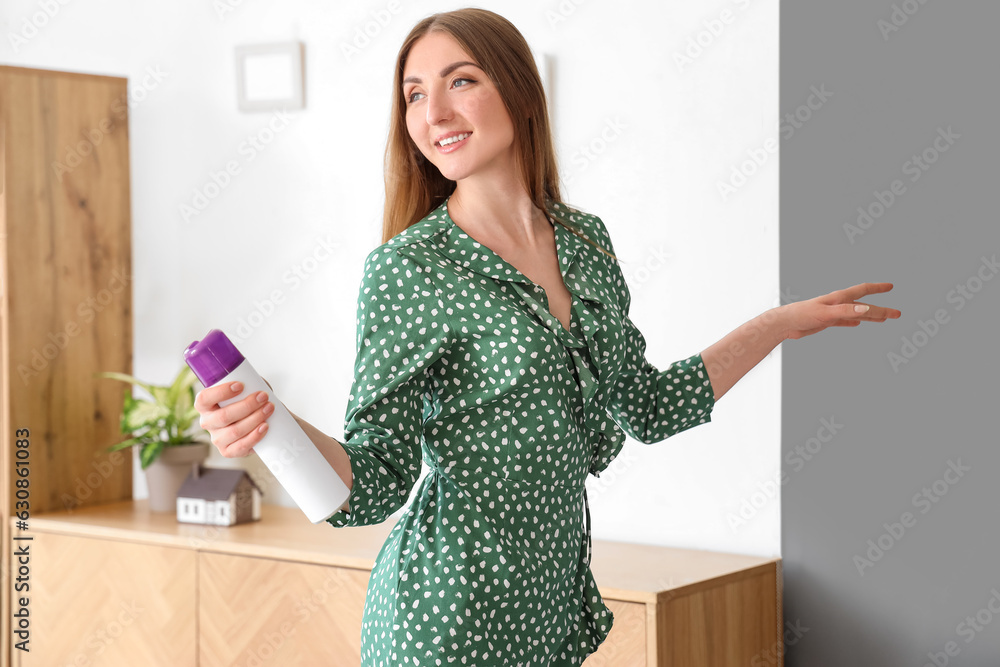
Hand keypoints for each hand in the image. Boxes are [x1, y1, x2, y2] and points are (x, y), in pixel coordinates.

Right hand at [194, 381, 274, 456]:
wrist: (260, 422)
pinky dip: (254, 436)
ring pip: (235, 431)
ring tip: (269, 409)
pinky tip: (264, 426)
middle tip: (263, 396)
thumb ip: (247, 381)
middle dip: (247, 405)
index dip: (221, 392)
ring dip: (255, 419)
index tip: (241, 385)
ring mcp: (217, 439)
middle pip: (223, 416)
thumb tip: (257, 380)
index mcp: (204, 405)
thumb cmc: (248, 402)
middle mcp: (207, 423)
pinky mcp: (228, 451)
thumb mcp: (244, 389)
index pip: (204, 399)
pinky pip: (240, 447)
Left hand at [778, 282, 901, 340]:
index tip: (891, 286)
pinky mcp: (825, 321)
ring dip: (871, 316)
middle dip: (881, 310)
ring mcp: (832, 312)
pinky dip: (853, 321)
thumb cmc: (802, 315)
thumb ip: (845, 311)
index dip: (877, 288)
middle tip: (898, 314)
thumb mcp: (826, 313)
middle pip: (864, 305)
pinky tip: (858, 324)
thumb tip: (866, 309)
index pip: (862, 290)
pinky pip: (843, 321)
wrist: (785, 323)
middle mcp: (838, 303)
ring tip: (885, 320)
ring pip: (856, 313)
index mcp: (839, 298)